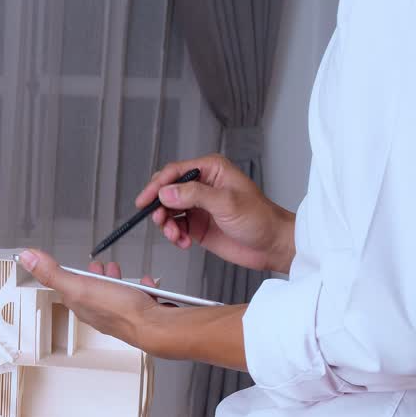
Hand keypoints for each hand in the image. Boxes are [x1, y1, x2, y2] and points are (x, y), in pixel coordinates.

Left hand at [18, 249, 163, 352]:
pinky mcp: (142, 313)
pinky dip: (140, 288)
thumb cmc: (121, 311)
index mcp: (82, 305)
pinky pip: (139, 298)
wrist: (155, 326)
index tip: (66, 267)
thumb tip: (27, 258)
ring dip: (114, 281)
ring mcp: (122, 313)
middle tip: (96, 267)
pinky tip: (144, 284)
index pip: (69, 290)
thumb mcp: (78, 285)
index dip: (68, 276)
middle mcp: (100, 312)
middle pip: (93, 292)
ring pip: (115, 294)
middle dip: (94, 277)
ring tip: (115, 271)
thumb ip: (52, 272)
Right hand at [136, 154, 294, 273]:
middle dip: (159, 207)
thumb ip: (194, 195)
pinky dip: (174, 235)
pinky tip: (183, 241)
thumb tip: (167, 192)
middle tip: (160, 220)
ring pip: (167, 210)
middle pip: (166, 191)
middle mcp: (202, 186)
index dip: (157, 185)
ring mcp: (198, 206)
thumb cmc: (260, 218)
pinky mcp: (196, 224)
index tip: (145, 200)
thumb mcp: (226, 203)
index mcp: (211, 171)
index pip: (174, 172)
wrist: (271, 245)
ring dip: (166, 224)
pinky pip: (174, 226)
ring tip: (175, 235)